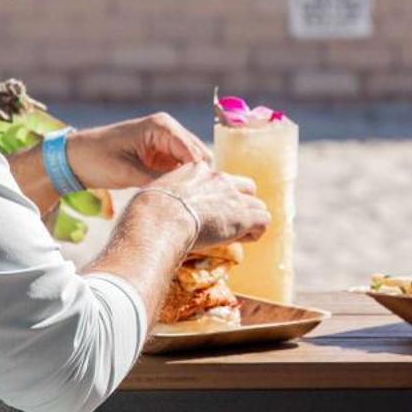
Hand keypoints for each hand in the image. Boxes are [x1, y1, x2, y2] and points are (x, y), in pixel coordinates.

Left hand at [66, 113, 209, 190]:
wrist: (73, 157)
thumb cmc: (95, 159)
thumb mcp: (126, 173)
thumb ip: (157, 181)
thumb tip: (183, 193)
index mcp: (161, 126)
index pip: (194, 153)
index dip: (197, 177)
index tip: (195, 200)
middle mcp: (168, 129)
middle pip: (199, 157)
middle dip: (196, 179)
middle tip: (191, 204)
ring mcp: (166, 141)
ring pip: (192, 164)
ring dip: (188, 181)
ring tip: (182, 202)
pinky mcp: (160, 154)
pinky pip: (180, 169)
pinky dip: (179, 182)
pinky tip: (174, 198)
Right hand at [139, 162, 270, 251]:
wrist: (159, 219)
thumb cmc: (147, 212)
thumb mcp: (154, 195)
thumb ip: (163, 198)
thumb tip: (152, 213)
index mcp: (196, 170)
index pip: (218, 180)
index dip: (217, 199)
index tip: (208, 214)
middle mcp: (218, 178)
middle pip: (245, 187)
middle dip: (241, 204)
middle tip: (229, 223)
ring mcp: (232, 195)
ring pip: (257, 205)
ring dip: (250, 220)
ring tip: (238, 236)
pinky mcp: (243, 215)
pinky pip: (263, 220)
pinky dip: (256, 232)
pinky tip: (243, 241)